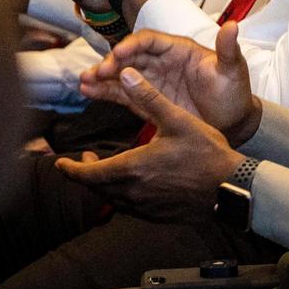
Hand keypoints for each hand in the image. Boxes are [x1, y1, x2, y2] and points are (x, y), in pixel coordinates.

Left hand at [56, 66, 244, 222]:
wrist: (228, 188)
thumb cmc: (205, 154)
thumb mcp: (177, 119)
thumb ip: (148, 97)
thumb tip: (125, 74)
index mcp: (131, 167)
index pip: (86, 174)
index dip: (69, 169)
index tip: (60, 164)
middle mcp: (131, 191)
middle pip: (95, 187)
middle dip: (86, 173)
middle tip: (85, 161)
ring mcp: (143, 207)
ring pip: (111, 198)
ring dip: (103, 184)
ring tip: (108, 169)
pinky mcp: (156, 215)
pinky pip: (128, 207)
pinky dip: (122, 195)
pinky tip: (135, 184)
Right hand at [80, 23, 262, 144]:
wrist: (233, 123)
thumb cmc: (234, 93)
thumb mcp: (233, 70)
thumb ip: (228, 49)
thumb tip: (232, 25)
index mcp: (180, 50)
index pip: (151, 40)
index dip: (134, 44)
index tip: (120, 53)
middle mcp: (163, 62)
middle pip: (131, 55)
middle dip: (113, 61)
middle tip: (99, 72)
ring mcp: (153, 81)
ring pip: (122, 73)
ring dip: (103, 75)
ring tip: (85, 81)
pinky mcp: (147, 100)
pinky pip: (122, 92)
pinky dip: (105, 91)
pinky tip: (88, 91)